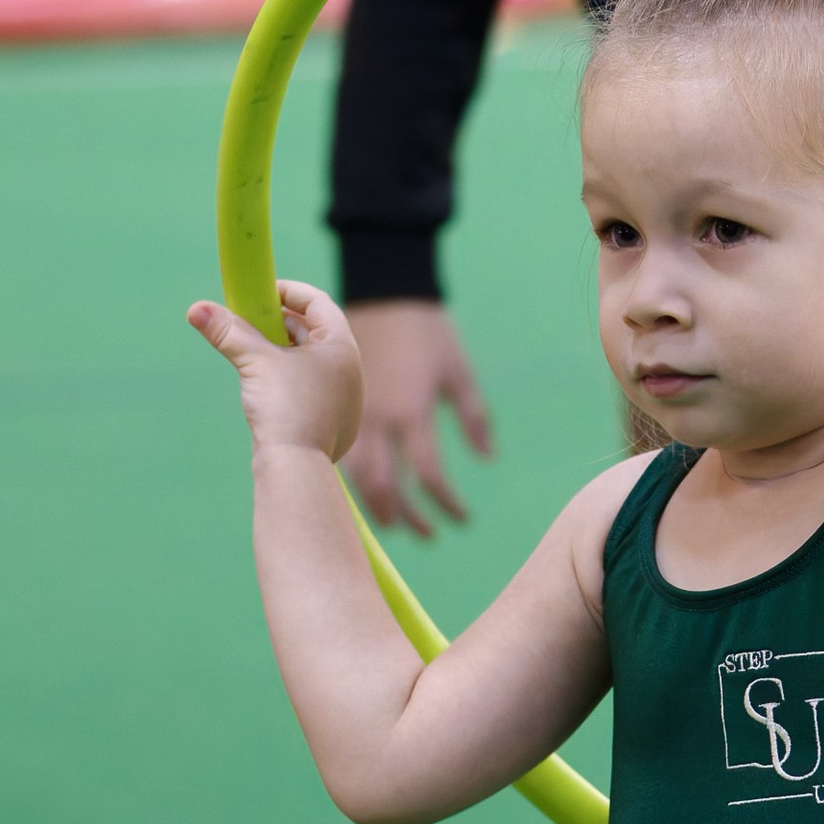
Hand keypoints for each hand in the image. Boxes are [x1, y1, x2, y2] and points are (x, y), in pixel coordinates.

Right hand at [187, 279, 364, 462]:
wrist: (296, 467)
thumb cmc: (285, 408)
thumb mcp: (254, 362)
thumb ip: (229, 332)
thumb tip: (196, 310)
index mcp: (342, 347)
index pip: (318, 302)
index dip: (288, 291)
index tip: (261, 292)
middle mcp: (350, 370)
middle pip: (314, 331)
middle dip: (279, 321)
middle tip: (249, 319)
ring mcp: (344, 399)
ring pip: (310, 360)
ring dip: (282, 349)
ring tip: (252, 349)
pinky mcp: (333, 421)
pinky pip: (310, 387)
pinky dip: (288, 376)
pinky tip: (265, 384)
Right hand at [340, 299, 493, 536]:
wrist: (383, 288)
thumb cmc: (427, 328)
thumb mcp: (458, 369)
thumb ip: (474, 416)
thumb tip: (487, 458)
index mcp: (413, 412)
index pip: (428, 476)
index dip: (446, 503)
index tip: (462, 519)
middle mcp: (380, 420)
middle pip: (387, 487)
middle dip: (406, 517)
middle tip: (426, 535)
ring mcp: (353, 413)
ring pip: (357, 477)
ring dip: (376, 506)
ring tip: (394, 525)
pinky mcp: (336, 404)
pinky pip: (342, 456)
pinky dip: (355, 481)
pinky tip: (368, 491)